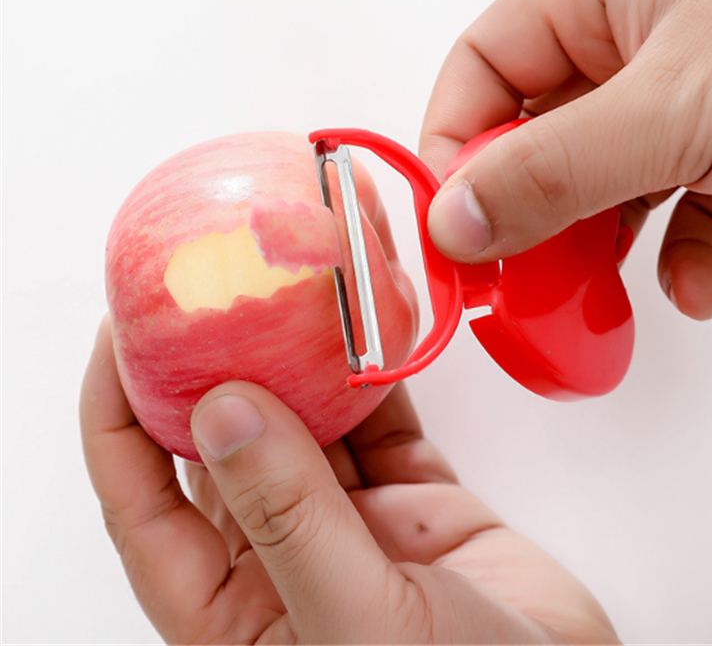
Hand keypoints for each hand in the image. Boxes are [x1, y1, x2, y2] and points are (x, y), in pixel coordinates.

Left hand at [81, 317, 618, 643]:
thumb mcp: (360, 624)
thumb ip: (290, 520)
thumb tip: (222, 411)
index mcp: (233, 610)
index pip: (143, 502)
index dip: (118, 415)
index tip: (121, 333)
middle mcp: (281, 556)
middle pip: (226, 441)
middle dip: (214, 360)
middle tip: (213, 281)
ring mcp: (349, 522)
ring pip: (306, 418)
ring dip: (301, 353)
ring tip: (293, 282)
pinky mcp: (412, 498)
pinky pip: (379, 419)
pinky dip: (374, 371)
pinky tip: (368, 325)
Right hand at [420, 0, 711, 319]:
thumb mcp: (673, 108)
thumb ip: (550, 170)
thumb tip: (453, 221)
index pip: (484, 66)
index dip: (452, 143)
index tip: (451, 224)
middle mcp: (640, 45)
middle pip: (538, 135)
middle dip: (525, 211)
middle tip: (514, 277)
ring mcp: (693, 106)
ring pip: (603, 186)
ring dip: (597, 248)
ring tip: (589, 297)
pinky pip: (681, 217)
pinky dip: (681, 260)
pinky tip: (693, 285)